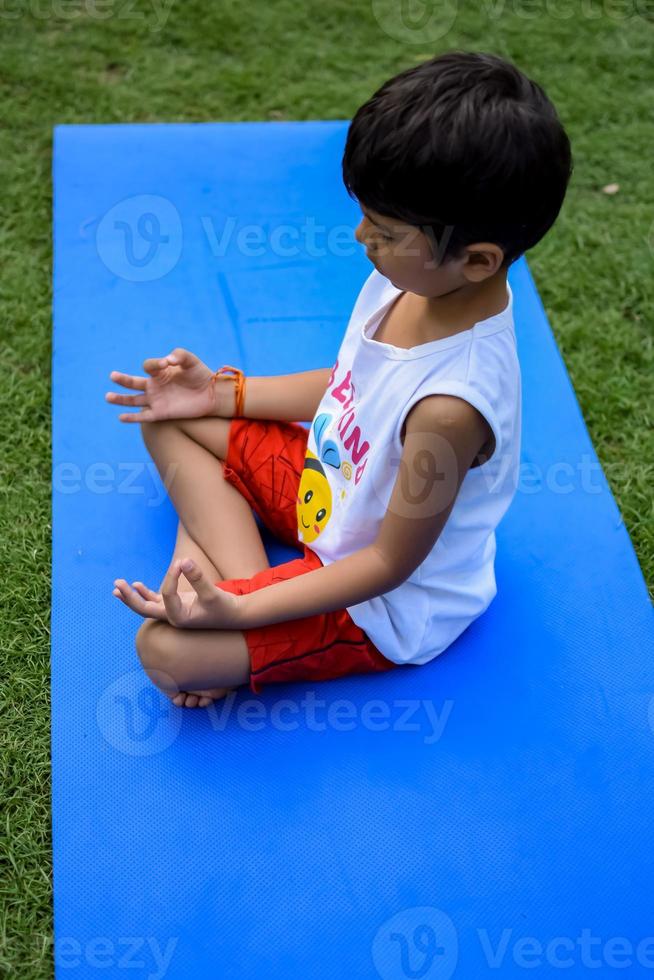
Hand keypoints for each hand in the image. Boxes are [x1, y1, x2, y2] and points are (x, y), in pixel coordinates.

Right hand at [105, 347, 226, 422]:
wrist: (211, 394)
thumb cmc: (200, 375)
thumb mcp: (191, 360)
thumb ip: (179, 355)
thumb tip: (167, 360)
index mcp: (159, 371)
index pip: (148, 366)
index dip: (155, 364)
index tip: (167, 364)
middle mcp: (154, 385)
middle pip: (133, 383)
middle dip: (122, 380)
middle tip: (112, 376)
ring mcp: (156, 400)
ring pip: (133, 400)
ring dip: (120, 399)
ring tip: (108, 397)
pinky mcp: (161, 413)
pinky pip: (144, 416)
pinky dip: (132, 418)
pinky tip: (121, 417)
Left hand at [113, 558, 242, 628]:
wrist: (233, 616)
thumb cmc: (224, 607)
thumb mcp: (212, 593)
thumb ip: (198, 577)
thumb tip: (184, 560)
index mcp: (179, 618)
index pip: (167, 594)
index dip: (172, 576)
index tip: (183, 562)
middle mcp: (172, 617)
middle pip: (144, 609)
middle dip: (130, 597)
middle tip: (117, 585)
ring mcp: (172, 612)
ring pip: (146, 606)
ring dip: (132, 597)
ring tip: (117, 587)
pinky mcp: (176, 606)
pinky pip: (155, 601)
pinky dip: (145, 594)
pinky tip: (136, 585)